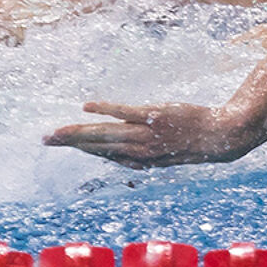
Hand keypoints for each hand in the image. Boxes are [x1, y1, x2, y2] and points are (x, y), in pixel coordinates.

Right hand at [44, 101, 247, 167]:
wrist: (220, 137)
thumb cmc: (194, 142)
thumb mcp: (168, 154)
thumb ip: (145, 154)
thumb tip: (128, 156)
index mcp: (141, 160)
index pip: (105, 155)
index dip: (83, 149)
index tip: (63, 142)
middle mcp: (139, 150)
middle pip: (98, 146)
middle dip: (70, 143)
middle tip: (45, 139)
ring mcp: (146, 134)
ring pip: (105, 133)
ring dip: (78, 132)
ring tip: (56, 131)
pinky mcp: (154, 116)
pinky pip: (124, 113)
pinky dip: (105, 110)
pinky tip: (87, 107)